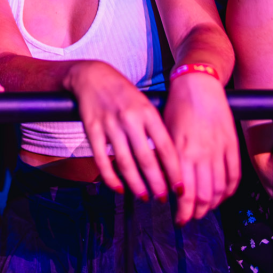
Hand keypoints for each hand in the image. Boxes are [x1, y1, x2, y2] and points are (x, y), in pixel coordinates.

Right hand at [66, 60, 181, 201]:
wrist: (92, 75)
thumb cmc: (122, 93)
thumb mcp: (144, 104)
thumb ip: (155, 129)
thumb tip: (168, 161)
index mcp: (147, 112)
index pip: (165, 147)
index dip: (174, 171)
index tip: (180, 187)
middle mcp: (129, 119)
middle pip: (146, 159)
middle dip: (156, 183)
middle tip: (163, 197)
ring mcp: (110, 124)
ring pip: (124, 162)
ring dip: (136, 184)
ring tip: (144, 196)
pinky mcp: (92, 129)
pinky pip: (101, 159)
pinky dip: (110, 177)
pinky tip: (118, 188)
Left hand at [163, 70, 239, 224]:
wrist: (197, 83)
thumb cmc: (176, 105)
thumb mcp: (163, 133)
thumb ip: (165, 159)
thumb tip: (164, 183)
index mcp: (182, 152)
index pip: (185, 194)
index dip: (183, 212)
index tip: (178, 218)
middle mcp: (202, 154)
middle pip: (204, 197)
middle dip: (197, 213)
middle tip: (191, 217)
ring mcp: (220, 150)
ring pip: (220, 189)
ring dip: (213, 204)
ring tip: (205, 208)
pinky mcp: (232, 145)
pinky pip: (234, 175)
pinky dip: (229, 190)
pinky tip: (223, 195)